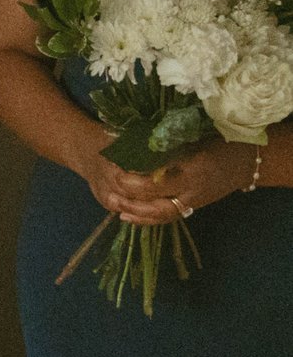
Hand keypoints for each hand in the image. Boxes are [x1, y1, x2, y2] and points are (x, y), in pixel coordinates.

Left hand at [87, 138, 255, 224]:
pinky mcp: (193, 208)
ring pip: (159, 213)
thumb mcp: (194, 137)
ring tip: (114, 205)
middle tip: (110, 182)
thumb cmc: (218, 142)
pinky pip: (167, 218)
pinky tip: (126, 217)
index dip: (132, 175)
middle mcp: (192, 189)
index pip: (156, 178)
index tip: (114, 165)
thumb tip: (130, 139)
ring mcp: (193, 201)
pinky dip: (146, 220)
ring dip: (134, 211)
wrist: (247, 163)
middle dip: (129, 193)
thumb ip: (167, 142)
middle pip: (154, 197)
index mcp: (192, 168)